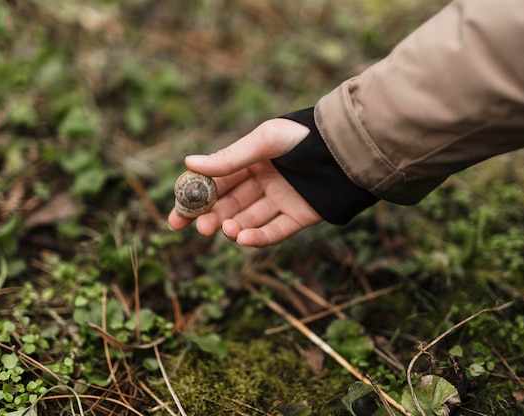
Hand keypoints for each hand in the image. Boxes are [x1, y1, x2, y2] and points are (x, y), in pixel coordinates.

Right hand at [167, 118, 321, 246]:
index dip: (195, 199)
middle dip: (212, 218)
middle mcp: (264, 181)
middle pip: (230, 204)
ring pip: (250, 219)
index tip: (176, 216)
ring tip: (225, 230)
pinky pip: (275, 231)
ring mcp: (281, 200)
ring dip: (233, 227)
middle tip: (200, 228)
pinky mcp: (299, 216)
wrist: (347, 149)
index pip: (216, 182)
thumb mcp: (264, 141)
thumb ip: (229, 157)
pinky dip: (258, 238)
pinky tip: (243, 239)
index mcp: (252, 159)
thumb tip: (189, 163)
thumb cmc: (304, 136)